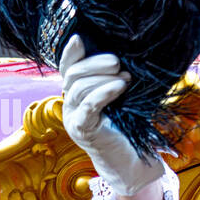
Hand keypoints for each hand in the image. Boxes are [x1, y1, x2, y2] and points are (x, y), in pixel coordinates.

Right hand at [59, 34, 164, 195]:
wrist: (132, 162)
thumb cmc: (128, 128)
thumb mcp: (121, 98)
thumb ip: (114, 79)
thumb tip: (123, 55)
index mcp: (77, 95)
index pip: (67, 69)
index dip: (71, 53)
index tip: (80, 37)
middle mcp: (70, 105)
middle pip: (72, 75)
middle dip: (94, 64)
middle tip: (117, 61)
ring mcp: (73, 118)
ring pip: (79, 89)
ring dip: (103, 78)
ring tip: (125, 78)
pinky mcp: (83, 131)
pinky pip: (88, 106)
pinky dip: (103, 93)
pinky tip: (118, 86)